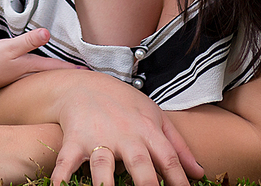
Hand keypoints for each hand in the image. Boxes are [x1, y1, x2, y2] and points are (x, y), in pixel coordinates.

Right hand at [0, 24, 79, 91]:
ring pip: (44, 76)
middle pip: (53, 74)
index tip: (87, 71)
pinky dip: (44, 74)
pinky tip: (43, 74)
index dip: (72, 68)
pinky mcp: (13, 77)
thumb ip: (28, 40)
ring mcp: (21, 78)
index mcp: (30, 66)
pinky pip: (34, 76)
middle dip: (67, 73)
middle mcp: (28, 74)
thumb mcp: (9, 47)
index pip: (56, 67)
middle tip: (84, 75)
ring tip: (68, 75)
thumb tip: (47, 33)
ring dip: (56, 74)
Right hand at [50, 73, 201, 185]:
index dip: (179, 180)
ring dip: (105, 184)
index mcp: (147, 130)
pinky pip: (66, 161)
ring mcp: (98, 138)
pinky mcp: (74, 140)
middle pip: (139, 163)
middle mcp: (124, 135)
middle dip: (147, 184)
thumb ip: (178, 146)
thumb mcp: (155, 116)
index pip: (168, 157)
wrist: (84, 84)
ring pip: (102, 165)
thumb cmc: (124, 103)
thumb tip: (199, 173)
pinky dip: (61, 176)